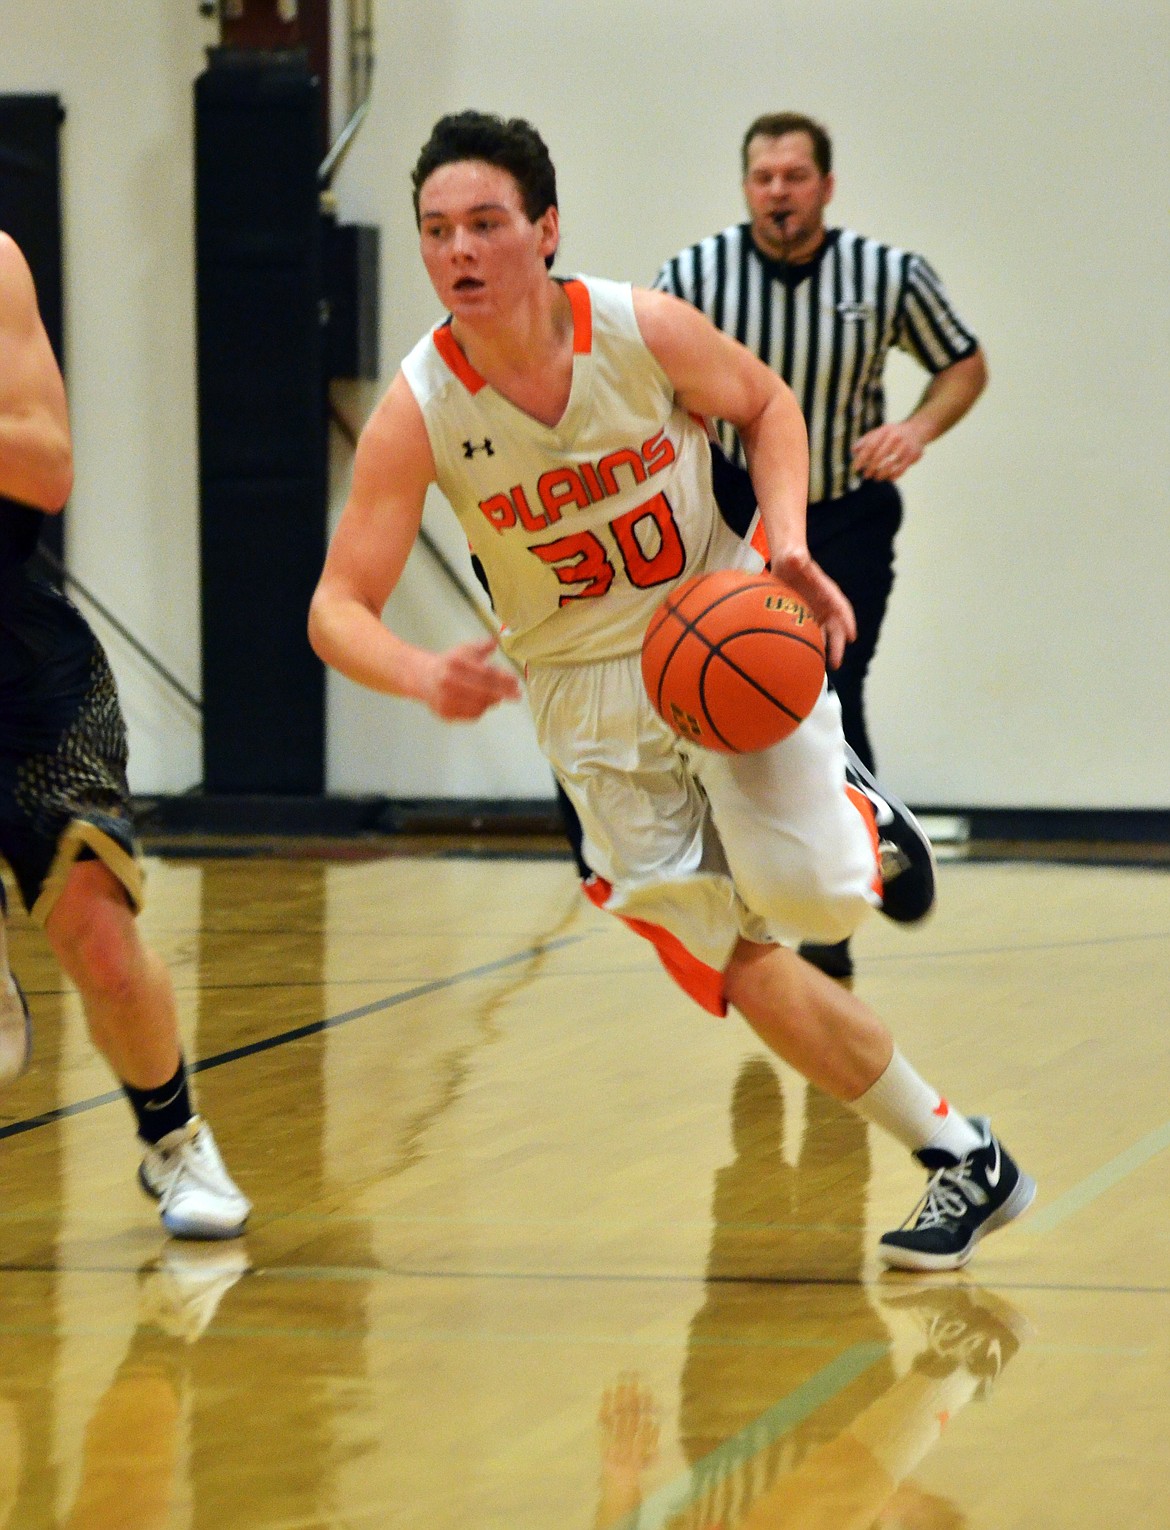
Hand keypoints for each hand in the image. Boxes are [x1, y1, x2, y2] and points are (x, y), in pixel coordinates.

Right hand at [418, 636, 521, 719]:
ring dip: (492, 702)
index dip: (503, 678)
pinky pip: (471, 715)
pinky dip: (481, 709)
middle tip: (517, 695)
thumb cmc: (449, 663)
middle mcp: (449, 681)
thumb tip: (495, 641)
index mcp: (455, 663)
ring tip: (498, 697)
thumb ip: (481, 647)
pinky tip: (484, 703)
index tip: (516, 682)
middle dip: (503, 693)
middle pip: (483, 691)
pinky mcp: (445, 712)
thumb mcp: (464, 650)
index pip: (484, 673)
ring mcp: (445, 698)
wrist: (424, 678)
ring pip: (478, 705)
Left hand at [770, 548, 856, 669]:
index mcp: (827, 591)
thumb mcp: (793, 557)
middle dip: (838, 645)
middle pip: (837, 627)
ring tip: (824, 667)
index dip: (846, 621)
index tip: (851, 636)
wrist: (787, 561)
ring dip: (827, 649)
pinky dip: (813, 645)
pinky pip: (813, 632)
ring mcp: (818, 611)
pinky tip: (806, 659)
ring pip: (826, 633)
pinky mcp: (807, 616)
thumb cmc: (792, 557)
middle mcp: (826, 604)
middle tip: (836, 663)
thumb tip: (795, 558)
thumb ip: (795, 558)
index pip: (841, 607)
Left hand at [852, 419, 926, 480]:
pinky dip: (893, 476)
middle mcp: (895, 437)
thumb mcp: (880, 431)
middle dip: (870, 468)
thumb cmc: (893, 433)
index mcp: (885, 431)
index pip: (870, 446)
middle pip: (879, 456)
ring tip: (876, 478)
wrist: (917, 430)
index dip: (862, 458)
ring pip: (890, 464)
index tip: (856, 468)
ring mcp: (905, 447)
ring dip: (881, 474)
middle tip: (866, 475)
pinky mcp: (913, 456)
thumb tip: (853, 451)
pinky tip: (888, 478)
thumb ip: (866, 440)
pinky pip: (901, 470)